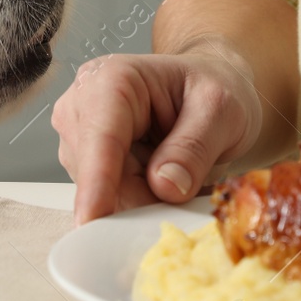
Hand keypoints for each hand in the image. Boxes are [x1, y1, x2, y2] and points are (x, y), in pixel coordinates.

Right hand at [52, 51, 261, 224]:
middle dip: (142, 198)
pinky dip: (142, 200)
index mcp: (112, 80)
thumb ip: (193, 148)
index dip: (97, 183)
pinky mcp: (86, 163)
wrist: (209, 84)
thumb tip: (165, 186)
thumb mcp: (220, 110)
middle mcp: (83, 106)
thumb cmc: (213, 87)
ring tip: (185, 177)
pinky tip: (168, 182)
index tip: (94, 220)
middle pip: (100, 175)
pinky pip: (111, 198)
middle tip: (190, 196)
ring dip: (145, 200)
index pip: (101, 138)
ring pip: (103, 193)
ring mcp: (80, 138)